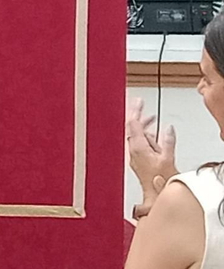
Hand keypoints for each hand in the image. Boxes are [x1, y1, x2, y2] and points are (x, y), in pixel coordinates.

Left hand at [128, 96, 178, 210]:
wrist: (155, 196)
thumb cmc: (159, 181)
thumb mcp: (168, 158)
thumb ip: (167, 141)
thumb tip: (168, 128)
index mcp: (138, 148)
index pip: (132, 124)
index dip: (135, 110)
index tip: (138, 101)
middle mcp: (132, 151)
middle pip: (131, 128)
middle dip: (137, 116)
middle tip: (140, 105)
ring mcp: (133, 156)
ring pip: (135, 136)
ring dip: (142, 127)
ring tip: (150, 120)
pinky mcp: (136, 161)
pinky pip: (137, 144)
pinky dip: (144, 136)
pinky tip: (150, 136)